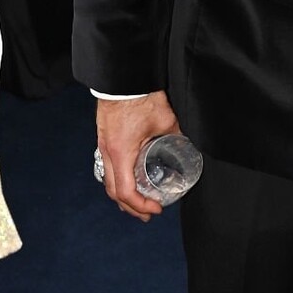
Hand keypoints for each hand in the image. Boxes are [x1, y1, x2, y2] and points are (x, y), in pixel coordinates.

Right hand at [96, 92, 179, 220]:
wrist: (123, 78)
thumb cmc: (141, 96)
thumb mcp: (166, 121)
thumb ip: (177, 136)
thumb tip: (190, 147)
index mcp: (121, 152)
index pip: (126, 191)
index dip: (140, 205)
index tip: (156, 209)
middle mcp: (107, 152)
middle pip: (113, 191)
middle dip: (130, 207)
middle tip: (148, 214)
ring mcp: (103, 145)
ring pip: (108, 180)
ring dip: (122, 195)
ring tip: (138, 202)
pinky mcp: (104, 138)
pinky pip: (108, 167)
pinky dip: (119, 179)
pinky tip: (130, 178)